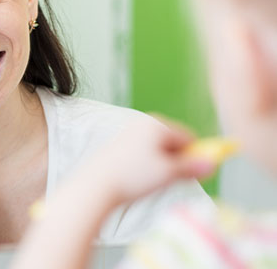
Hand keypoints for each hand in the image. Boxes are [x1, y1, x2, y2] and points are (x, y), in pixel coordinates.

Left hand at [83, 116, 215, 205]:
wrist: (97, 185)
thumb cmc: (133, 176)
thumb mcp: (169, 173)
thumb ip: (193, 167)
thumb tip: (212, 164)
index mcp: (156, 124)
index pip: (188, 137)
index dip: (196, 156)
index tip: (197, 174)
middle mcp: (141, 124)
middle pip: (173, 142)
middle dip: (177, 161)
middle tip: (170, 179)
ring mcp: (128, 134)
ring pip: (158, 151)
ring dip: (162, 166)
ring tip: (150, 181)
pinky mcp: (119, 146)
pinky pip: (143, 155)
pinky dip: (147, 166)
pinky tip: (138, 179)